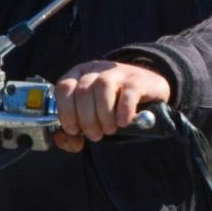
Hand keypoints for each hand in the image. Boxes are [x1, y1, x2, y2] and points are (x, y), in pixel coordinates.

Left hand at [52, 60, 170, 151]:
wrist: (148, 91)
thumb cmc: (113, 106)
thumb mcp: (90, 116)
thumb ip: (74, 131)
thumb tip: (65, 140)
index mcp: (79, 74)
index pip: (63, 88)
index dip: (66, 112)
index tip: (74, 129)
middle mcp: (96, 69)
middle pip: (82, 92)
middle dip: (86, 120)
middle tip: (95, 134)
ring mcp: (118, 72)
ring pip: (102, 87)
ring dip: (103, 115)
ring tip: (109, 129)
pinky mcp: (138, 80)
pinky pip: (127, 93)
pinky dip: (123, 111)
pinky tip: (123, 122)